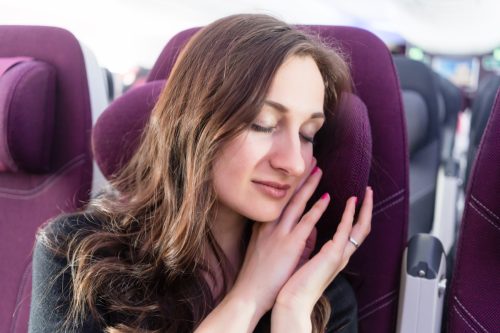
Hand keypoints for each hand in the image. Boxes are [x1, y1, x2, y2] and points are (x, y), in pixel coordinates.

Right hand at [229, 158, 328, 313]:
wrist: (248, 294)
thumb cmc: (257, 277)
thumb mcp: (265, 251)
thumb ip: (284, 239)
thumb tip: (307, 231)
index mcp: (262, 227)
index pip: (277, 201)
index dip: (289, 185)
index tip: (298, 173)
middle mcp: (268, 225)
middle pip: (285, 196)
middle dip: (298, 178)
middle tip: (309, 162)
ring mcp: (279, 233)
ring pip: (296, 203)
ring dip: (309, 186)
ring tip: (318, 171)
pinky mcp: (289, 244)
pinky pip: (306, 222)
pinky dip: (317, 208)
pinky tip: (327, 197)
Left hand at [274, 187, 372, 312]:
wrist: (291, 301)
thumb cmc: (293, 283)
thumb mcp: (303, 256)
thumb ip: (310, 242)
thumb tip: (311, 226)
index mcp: (334, 254)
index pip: (352, 231)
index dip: (357, 214)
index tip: (357, 198)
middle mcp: (341, 255)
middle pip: (362, 228)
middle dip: (367, 208)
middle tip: (369, 190)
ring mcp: (339, 256)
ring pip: (359, 228)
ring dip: (363, 208)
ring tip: (365, 192)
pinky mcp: (332, 256)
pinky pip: (345, 232)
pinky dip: (350, 216)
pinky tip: (351, 203)